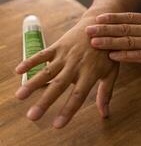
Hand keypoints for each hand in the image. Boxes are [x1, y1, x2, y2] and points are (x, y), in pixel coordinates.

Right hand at [15, 13, 118, 128]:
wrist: (102, 26)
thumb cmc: (108, 52)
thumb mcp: (111, 72)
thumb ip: (106, 92)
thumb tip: (104, 114)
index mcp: (90, 73)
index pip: (78, 95)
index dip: (68, 110)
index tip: (57, 125)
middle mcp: (76, 65)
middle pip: (59, 85)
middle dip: (45, 101)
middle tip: (32, 116)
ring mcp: (66, 55)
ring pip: (47, 71)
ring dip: (32, 83)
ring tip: (20, 96)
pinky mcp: (59, 46)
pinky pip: (43, 54)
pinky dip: (31, 61)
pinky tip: (18, 70)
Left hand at [86, 12, 140, 68]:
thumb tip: (140, 22)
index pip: (128, 18)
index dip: (112, 18)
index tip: (98, 18)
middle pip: (123, 28)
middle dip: (104, 29)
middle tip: (88, 28)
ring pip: (127, 41)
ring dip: (109, 42)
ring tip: (94, 42)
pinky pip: (138, 55)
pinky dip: (124, 55)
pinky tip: (112, 56)